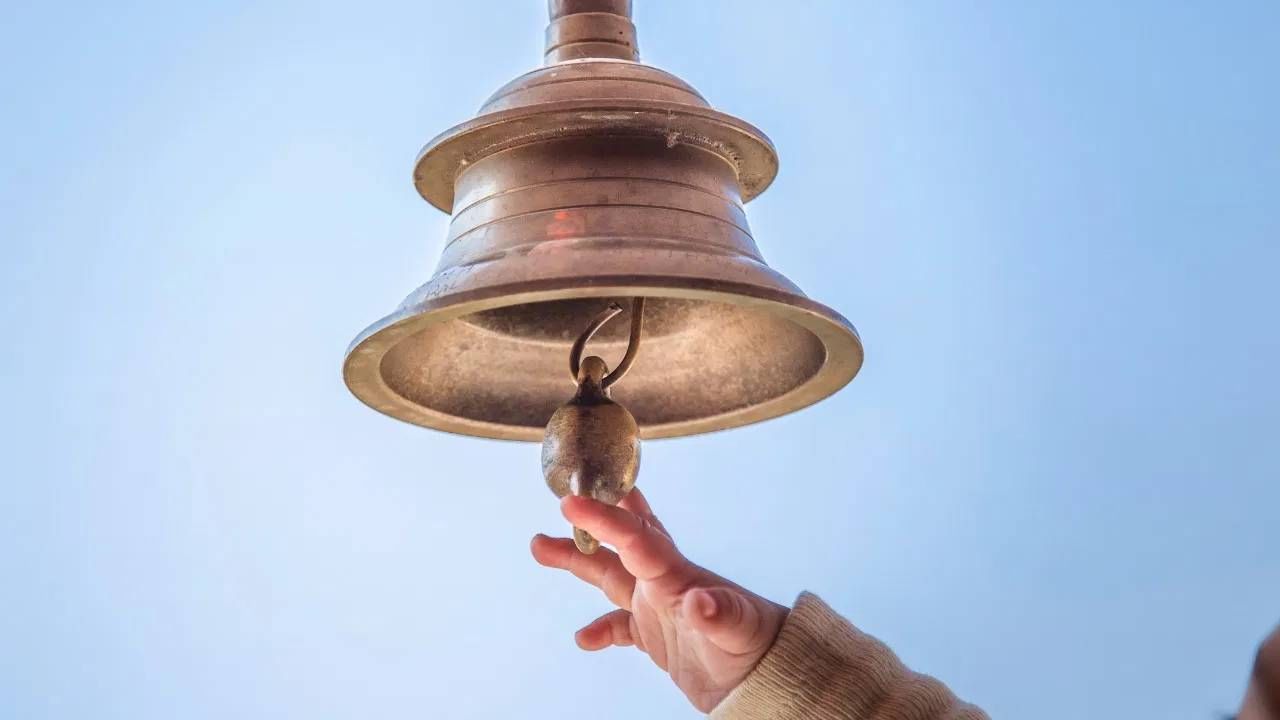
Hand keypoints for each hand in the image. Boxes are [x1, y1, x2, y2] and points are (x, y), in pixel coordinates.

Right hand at [531, 490, 787, 711]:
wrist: (774, 676)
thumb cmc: (761, 648)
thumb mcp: (741, 631)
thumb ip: (719, 614)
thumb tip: (699, 603)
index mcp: (677, 575)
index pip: (635, 538)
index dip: (604, 519)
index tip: (572, 502)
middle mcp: (664, 583)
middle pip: (619, 544)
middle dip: (591, 522)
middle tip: (562, 499)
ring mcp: (659, 608)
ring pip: (610, 577)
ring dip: (579, 560)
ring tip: (540, 546)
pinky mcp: (659, 636)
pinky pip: (620, 625)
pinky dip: (601, 629)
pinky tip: (584, 639)